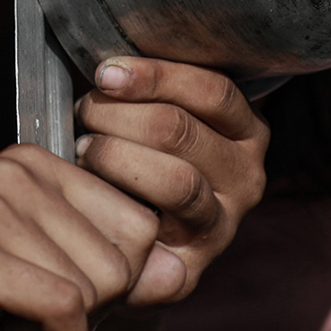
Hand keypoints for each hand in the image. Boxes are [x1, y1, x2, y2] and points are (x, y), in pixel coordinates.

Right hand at [0, 144, 158, 330]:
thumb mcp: (41, 288)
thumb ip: (111, 277)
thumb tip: (179, 271)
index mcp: (29, 162)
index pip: (138, 223)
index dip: (111, 285)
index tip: (56, 303)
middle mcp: (9, 169)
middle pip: (124, 256)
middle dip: (89, 312)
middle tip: (24, 323)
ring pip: (97, 286)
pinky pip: (65, 310)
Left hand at [74, 57, 268, 307]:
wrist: (130, 251)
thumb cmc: (136, 164)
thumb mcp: (155, 118)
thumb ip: (147, 89)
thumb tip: (110, 63)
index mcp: (245, 130)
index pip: (212, 90)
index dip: (155, 77)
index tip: (106, 73)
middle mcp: (247, 176)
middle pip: (184, 132)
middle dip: (121, 116)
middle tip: (85, 114)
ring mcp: (224, 224)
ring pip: (177, 181)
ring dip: (117, 158)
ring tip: (83, 149)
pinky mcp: (193, 267)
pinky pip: (155, 235)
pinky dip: (115, 208)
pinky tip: (88, 195)